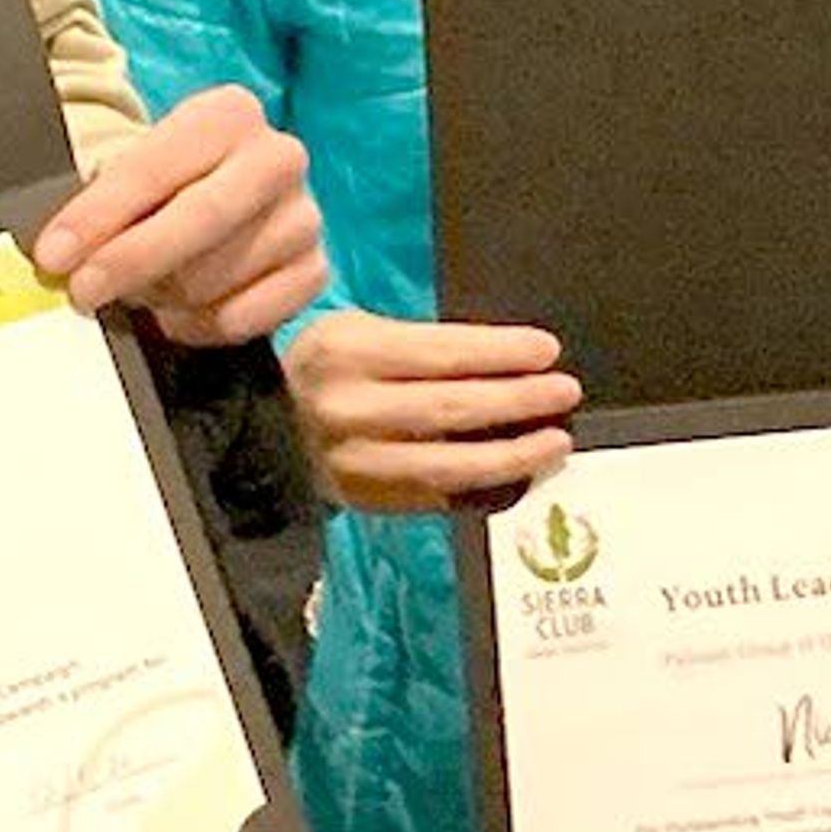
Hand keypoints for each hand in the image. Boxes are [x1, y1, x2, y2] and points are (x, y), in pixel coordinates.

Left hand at [32, 84, 324, 345]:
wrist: (218, 193)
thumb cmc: (167, 183)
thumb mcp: (134, 170)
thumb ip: (101, 205)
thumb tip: (58, 255)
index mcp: (228, 114)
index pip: (156, 167)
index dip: (99, 216)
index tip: (54, 255)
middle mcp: (278, 157)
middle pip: (201, 218)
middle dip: (132, 260)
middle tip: (83, 291)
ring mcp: (303, 216)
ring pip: (218, 276)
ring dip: (163, 296)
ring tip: (140, 289)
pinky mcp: (313, 270)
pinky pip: (247, 317)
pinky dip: (200, 325)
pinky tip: (177, 312)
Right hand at [280, 311, 579, 514]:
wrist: (266, 424)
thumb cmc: (328, 365)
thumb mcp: (360, 330)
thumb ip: (420, 344)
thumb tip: (504, 359)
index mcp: (349, 351)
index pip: (441, 352)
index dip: (500, 352)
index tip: (546, 350)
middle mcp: (350, 409)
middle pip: (451, 408)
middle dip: (518, 401)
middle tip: (564, 392)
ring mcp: (356, 463)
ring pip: (448, 464)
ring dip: (512, 454)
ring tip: (555, 442)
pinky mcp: (365, 501)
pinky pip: (434, 497)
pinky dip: (481, 487)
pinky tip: (517, 474)